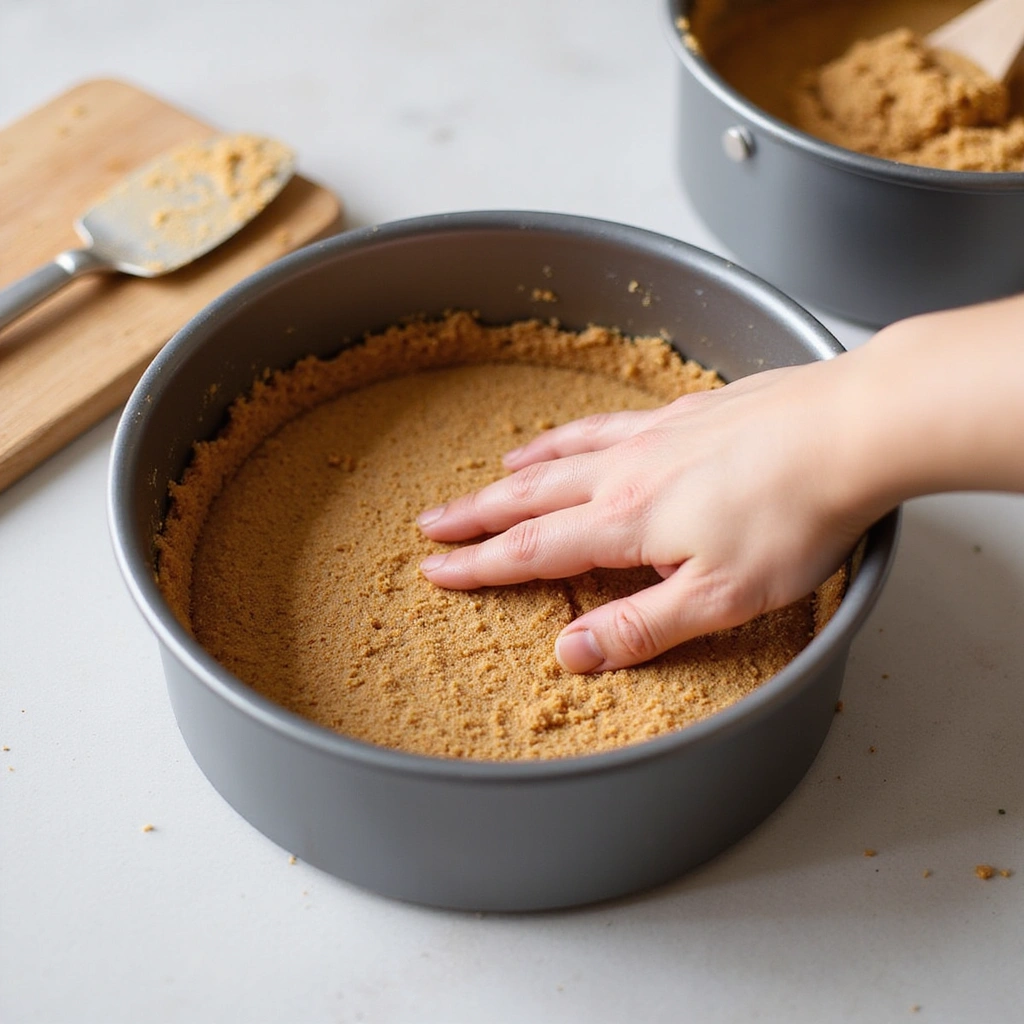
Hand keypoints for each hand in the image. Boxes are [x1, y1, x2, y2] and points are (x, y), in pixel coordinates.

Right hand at [417, 356, 871, 672]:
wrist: (849, 429)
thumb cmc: (794, 516)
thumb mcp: (719, 597)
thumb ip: (639, 626)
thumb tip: (570, 653)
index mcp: (626, 522)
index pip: (533, 550)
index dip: (479, 565)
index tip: (436, 570)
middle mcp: (626, 473)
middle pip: (532, 497)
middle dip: (477, 515)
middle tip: (432, 521)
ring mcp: (655, 435)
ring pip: (567, 454)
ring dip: (522, 470)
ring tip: (494, 475)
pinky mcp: (688, 411)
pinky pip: (610, 421)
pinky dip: (577, 433)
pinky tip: (582, 435)